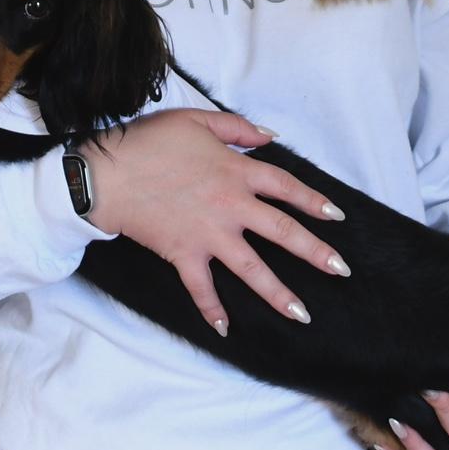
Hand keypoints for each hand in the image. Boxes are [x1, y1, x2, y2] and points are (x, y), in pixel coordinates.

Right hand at [85, 108, 349, 332]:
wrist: (108, 173)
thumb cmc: (148, 141)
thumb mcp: (195, 120)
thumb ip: (237, 128)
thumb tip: (270, 137)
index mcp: (235, 171)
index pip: (285, 187)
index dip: (313, 201)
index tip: (336, 216)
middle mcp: (230, 206)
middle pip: (282, 231)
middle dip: (314, 252)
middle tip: (341, 270)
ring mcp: (209, 234)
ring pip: (252, 268)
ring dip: (278, 293)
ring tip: (302, 314)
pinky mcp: (184, 255)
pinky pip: (202, 288)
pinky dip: (212, 309)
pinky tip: (226, 329)